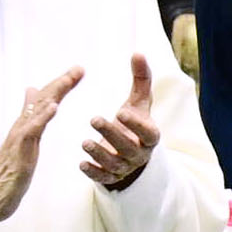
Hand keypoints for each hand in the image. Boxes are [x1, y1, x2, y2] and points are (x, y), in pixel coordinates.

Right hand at [0, 68, 82, 231]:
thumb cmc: (9, 169)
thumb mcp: (25, 141)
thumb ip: (29, 120)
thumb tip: (31, 99)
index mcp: (26, 125)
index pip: (45, 99)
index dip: (61, 84)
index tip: (78, 71)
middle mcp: (22, 126)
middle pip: (43, 99)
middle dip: (62, 82)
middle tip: (80, 68)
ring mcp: (20, 136)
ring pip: (37, 110)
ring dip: (54, 93)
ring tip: (68, 79)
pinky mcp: (19, 150)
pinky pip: (31, 130)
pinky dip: (42, 117)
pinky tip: (54, 106)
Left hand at [77, 54, 163, 192]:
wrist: (133, 151)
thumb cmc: (134, 121)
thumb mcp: (139, 101)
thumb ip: (140, 78)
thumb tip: (138, 52)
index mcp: (150, 136)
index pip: (148, 132)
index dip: (136, 124)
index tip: (121, 112)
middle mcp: (140, 153)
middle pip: (128, 147)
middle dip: (111, 134)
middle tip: (93, 119)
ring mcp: (125, 167)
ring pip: (114, 164)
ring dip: (99, 154)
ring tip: (83, 142)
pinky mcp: (111, 177)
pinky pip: (103, 178)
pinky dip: (93, 173)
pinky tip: (81, 164)